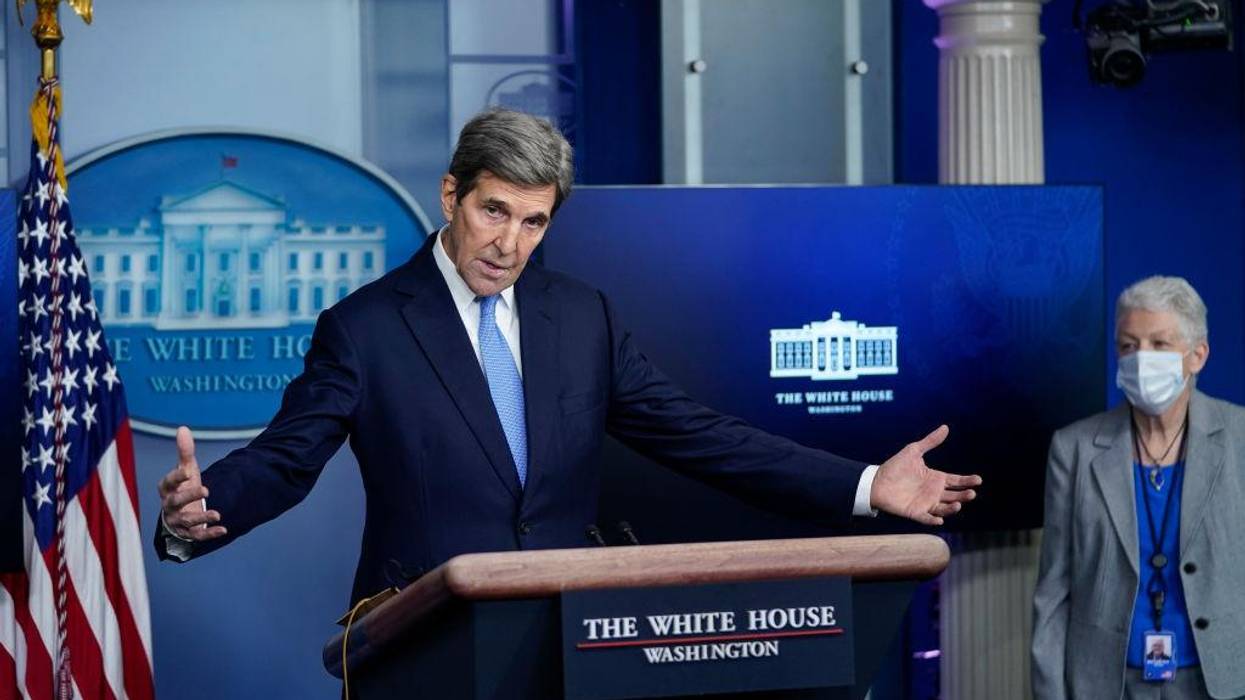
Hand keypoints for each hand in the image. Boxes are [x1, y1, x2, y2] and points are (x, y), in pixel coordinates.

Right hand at [157, 426, 225, 541]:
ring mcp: (178, 520)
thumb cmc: (183, 487)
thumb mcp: (186, 470)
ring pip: (186, 521)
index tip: (187, 472)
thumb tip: (183, 428)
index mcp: (167, 489)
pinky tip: (223, 529)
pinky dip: (209, 534)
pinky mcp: (188, 533)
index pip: (169, 482)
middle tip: (206, 490)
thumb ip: (185, 452)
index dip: (177, 478)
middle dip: (190, 496)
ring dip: (201, 518)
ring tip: (217, 514)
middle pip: (176, 502)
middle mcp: (169, 505)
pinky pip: (197, 536)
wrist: (181, 511)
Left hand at [871, 425, 980, 525]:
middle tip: (971, 493)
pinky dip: (933, 520)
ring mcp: (925, 503)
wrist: (876, 481)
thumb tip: (945, 427)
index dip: (968, 481)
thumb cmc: (895, 467)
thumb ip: (930, 441)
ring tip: (958, 504)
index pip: (956, 481)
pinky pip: (927, 518)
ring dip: (952, 508)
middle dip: (964, 495)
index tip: (978, 480)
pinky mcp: (915, 512)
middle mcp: (934, 492)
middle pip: (955, 495)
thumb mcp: (914, 451)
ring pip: (944, 508)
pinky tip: (939, 520)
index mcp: (936, 478)